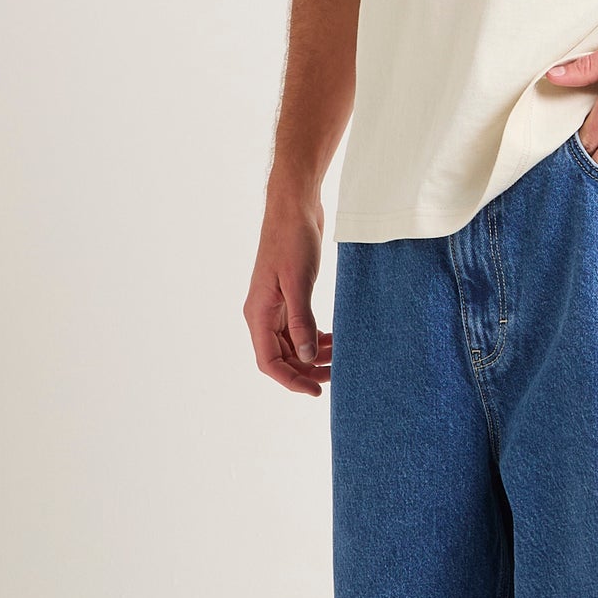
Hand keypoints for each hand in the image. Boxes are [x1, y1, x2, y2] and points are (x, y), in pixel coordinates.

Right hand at [244, 196, 331, 395]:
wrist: (295, 207)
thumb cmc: (292, 239)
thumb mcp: (298, 282)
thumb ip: (302, 321)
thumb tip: (308, 357)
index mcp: (258, 313)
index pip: (269, 361)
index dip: (291, 380)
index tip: (316, 391)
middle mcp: (263, 313)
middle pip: (281, 357)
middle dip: (306, 370)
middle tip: (335, 376)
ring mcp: (276, 306)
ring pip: (292, 344)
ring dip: (313, 355)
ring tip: (340, 358)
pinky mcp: (289, 297)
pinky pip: (299, 328)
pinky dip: (315, 338)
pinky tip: (333, 340)